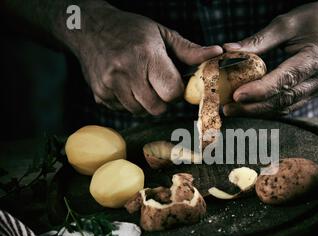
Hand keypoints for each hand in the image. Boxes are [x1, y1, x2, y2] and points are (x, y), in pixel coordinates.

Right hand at [69, 4, 221, 114]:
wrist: (87, 27)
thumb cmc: (130, 30)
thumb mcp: (161, 34)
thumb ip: (189, 50)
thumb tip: (217, 53)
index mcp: (146, 55)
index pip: (172, 91)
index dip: (176, 90)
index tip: (172, 81)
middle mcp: (126, 72)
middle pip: (157, 107)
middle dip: (163, 100)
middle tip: (158, 83)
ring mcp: (109, 85)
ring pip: (140, 112)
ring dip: (146, 102)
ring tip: (142, 82)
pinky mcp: (99, 94)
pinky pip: (123, 110)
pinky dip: (129, 102)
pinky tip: (126, 84)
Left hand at [222, 0, 317, 116]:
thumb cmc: (314, 18)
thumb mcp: (286, 23)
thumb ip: (258, 41)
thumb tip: (228, 51)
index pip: (286, 79)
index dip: (261, 90)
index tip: (237, 96)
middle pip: (285, 99)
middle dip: (254, 107)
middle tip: (228, 108)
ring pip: (287, 107)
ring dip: (259, 111)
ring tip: (234, 110)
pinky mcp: (317, 92)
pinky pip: (291, 105)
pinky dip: (270, 107)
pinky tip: (250, 107)